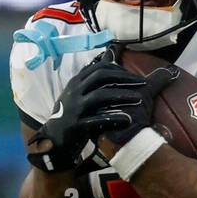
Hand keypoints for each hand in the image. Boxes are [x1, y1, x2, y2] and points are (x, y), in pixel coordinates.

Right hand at [26, 47, 178, 172]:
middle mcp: (74, 91)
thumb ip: (92, 79)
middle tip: (143, 84)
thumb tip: (108, 57)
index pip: (100, 67)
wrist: (53, 141)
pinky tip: (128, 120)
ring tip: (140, 99)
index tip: (135, 77)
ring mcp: (74, 108)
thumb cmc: (71, 116)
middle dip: (124, 78)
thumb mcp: (79, 94)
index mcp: (76, 82)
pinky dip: (114, 120)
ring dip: (122, 95)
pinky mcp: (76, 125)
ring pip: (100, 95)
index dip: (120, 69)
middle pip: (101, 76)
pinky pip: (97, 120)